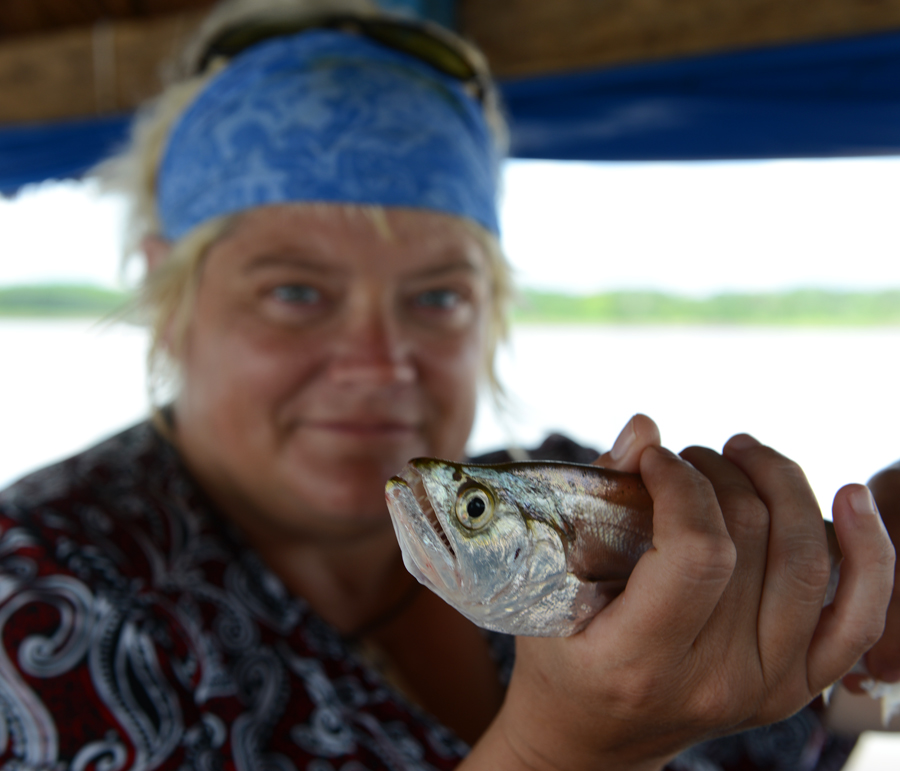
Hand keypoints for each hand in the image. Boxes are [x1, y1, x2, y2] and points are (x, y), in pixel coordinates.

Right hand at [467, 417, 893, 770]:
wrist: (590, 742)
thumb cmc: (559, 659)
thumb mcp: (551, 588)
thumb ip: (597, 505)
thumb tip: (646, 429)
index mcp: (643, 661)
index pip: (698, 554)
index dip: (682, 485)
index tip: (653, 461)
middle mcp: (717, 681)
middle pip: (756, 542)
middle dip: (718, 474)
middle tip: (684, 458)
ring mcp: (768, 687)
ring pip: (808, 559)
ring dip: (778, 484)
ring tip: (737, 456)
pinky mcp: (797, 685)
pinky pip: (858, 615)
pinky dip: (868, 552)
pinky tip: (851, 497)